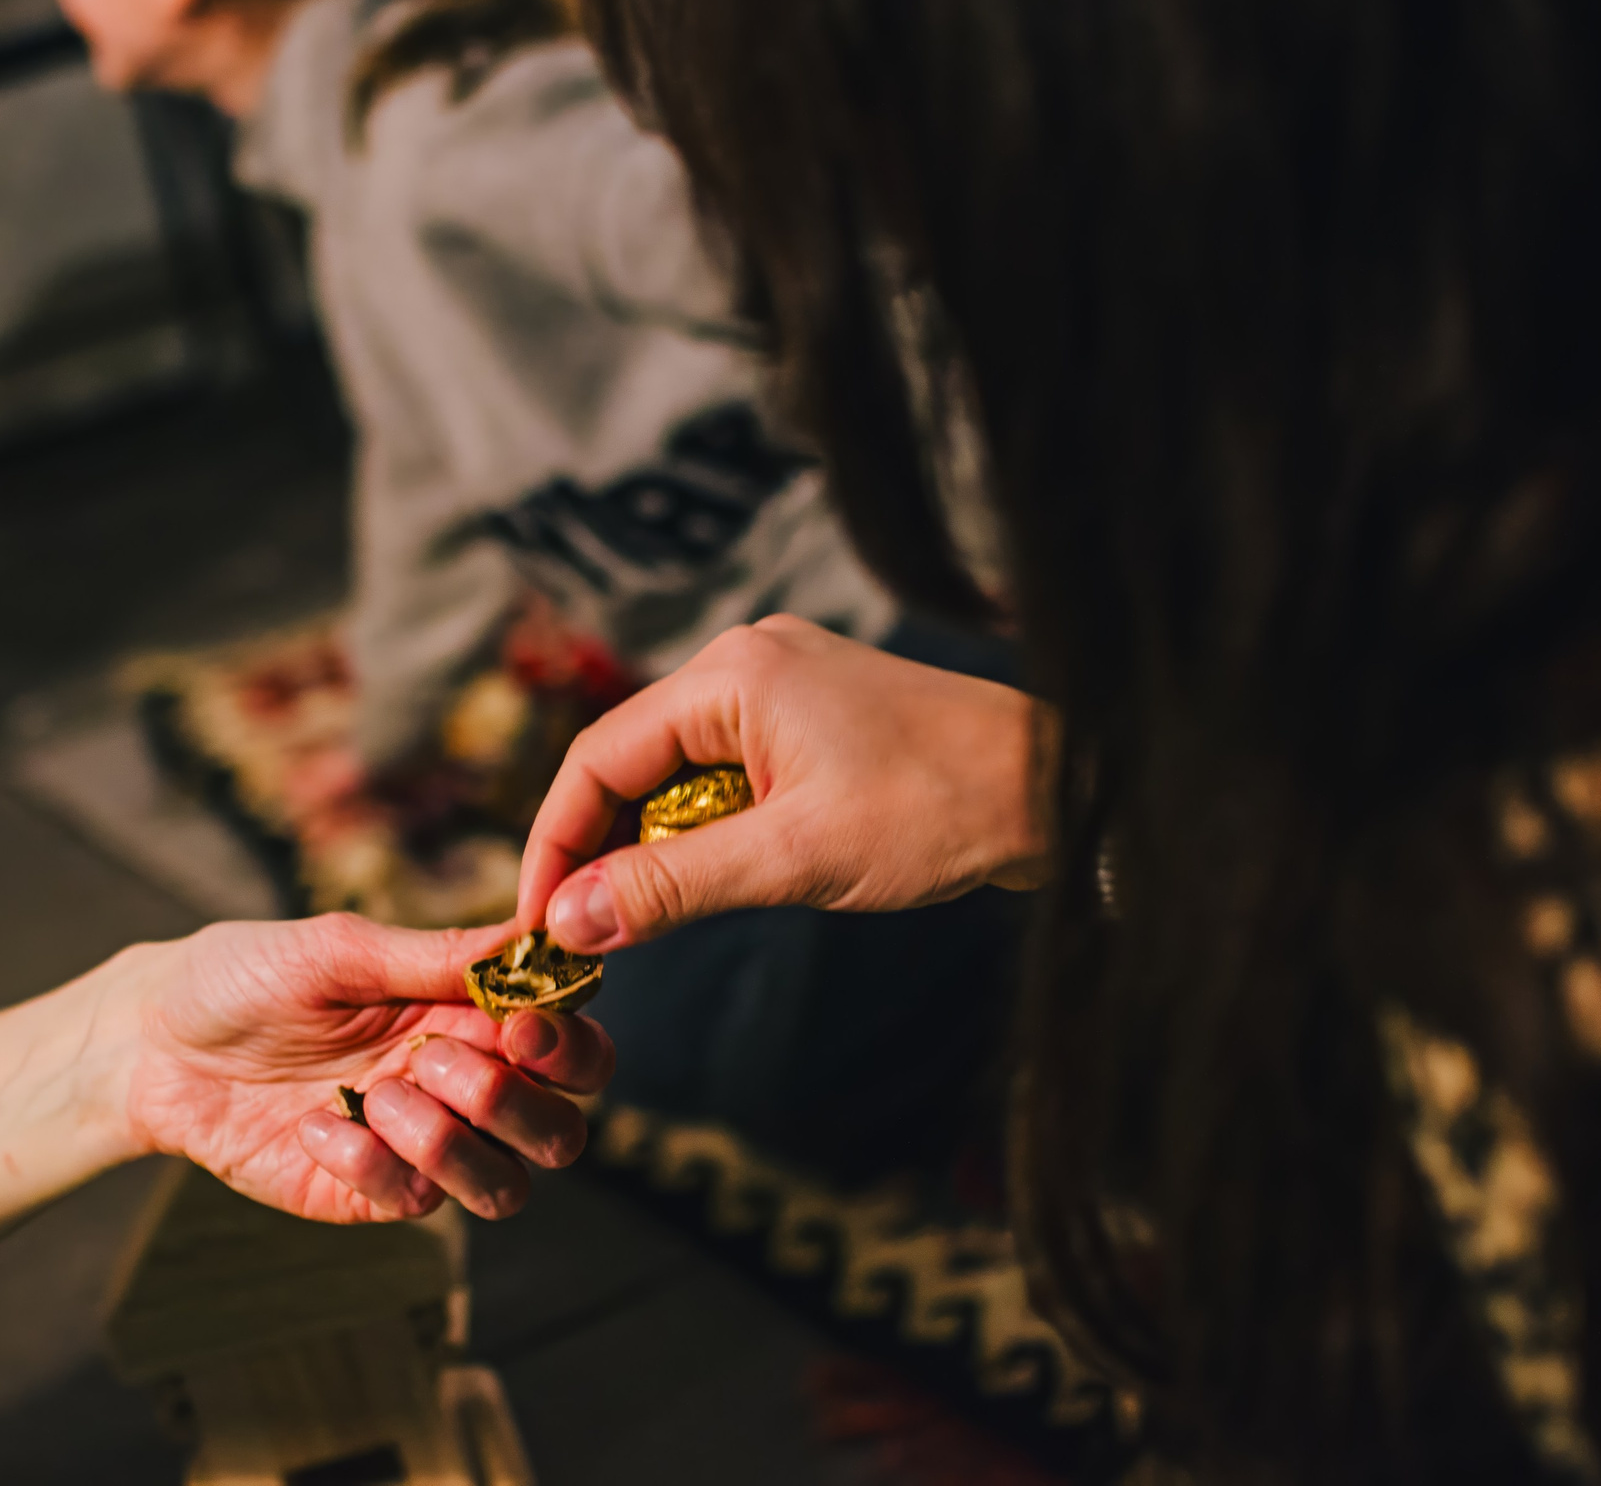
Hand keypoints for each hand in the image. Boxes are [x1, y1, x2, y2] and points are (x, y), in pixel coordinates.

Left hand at [120, 914, 614, 1222]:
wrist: (153, 1043)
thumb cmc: (245, 975)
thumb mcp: (340, 949)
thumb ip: (437, 955)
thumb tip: (533, 936)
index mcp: (467, 1014)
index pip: (571, 1048)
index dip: (568, 1047)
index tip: (521, 1029)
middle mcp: (457, 1085)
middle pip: (559, 1132)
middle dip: (515, 1104)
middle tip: (439, 1063)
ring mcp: (416, 1147)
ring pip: (505, 1187)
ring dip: (452, 1144)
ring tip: (378, 1096)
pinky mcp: (364, 1193)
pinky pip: (412, 1203)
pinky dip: (370, 1163)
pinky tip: (316, 1124)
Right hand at [519, 615, 1054, 953]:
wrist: (1062, 790)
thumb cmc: (944, 811)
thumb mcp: (797, 860)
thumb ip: (675, 887)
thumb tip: (570, 922)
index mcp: (732, 674)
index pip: (599, 757)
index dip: (557, 843)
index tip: (537, 922)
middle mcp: (745, 663)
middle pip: (629, 762)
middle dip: (600, 851)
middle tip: (581, 938)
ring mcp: (780, 686)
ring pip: (676, 774)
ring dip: (654, 848)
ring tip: (638, 925)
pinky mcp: (810, 719)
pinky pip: (723, 776)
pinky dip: (704, 833)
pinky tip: (706, 884)